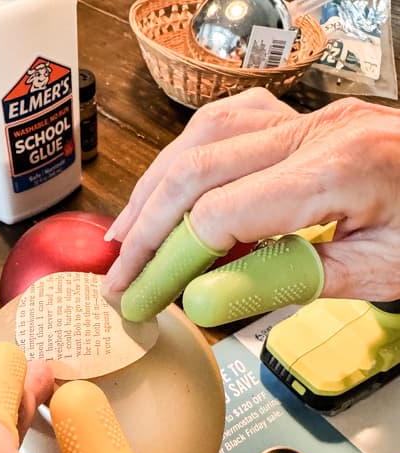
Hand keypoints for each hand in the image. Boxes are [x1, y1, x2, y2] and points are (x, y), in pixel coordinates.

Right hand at [105, 90, 399, 302]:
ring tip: (125, 234)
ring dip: (153, 189)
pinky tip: (167, 189)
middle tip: (117, 275)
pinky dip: (184, 160)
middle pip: (196, 171)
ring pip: (201, 137)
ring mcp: (308, 117)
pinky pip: (224, 123)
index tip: (140, 294)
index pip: (221, 213)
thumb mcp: (375, 274)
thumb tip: (205, 297)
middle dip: (144, 230)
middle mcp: (318, 129)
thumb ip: (287, 281)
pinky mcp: (302, 119)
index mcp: (343, 167)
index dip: (168, 259)